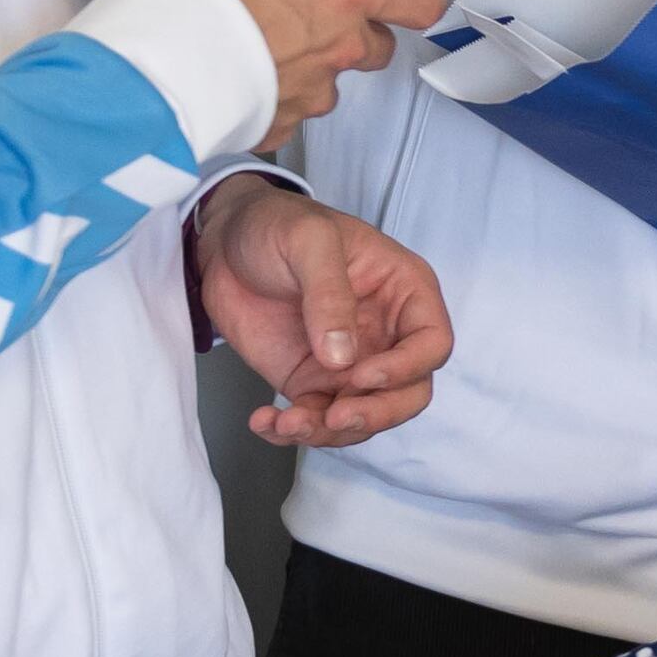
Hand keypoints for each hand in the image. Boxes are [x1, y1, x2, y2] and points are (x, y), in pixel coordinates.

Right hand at [149, 0, 450, 130]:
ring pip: (332, 84)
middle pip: (378, 46)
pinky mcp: (273, 124)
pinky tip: (241, 75)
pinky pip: (287, 115)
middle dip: (359, 30)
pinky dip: (271, 99)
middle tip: (321, 6)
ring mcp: (308, 92)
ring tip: (271, 40)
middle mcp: (336, 48)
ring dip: (314, 65)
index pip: (421, 3)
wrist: (153, 64)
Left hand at [195, 177, 454, 446]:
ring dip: (330, 431)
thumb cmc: (277, 225)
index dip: (406, 368)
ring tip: (287, 423)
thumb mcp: (308, 241)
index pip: (432, 343)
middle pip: (409, 393)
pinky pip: (317, 420)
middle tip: (335, 417)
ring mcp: (350, 362)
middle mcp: (385, 334)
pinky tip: (266, 422)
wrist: (224, 241)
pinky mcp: (311, 381)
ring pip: (364, 415)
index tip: (360, 375)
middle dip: (375, 413)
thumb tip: (343, 357)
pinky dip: (294, 431)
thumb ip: (328, 294)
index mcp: (403, 292)